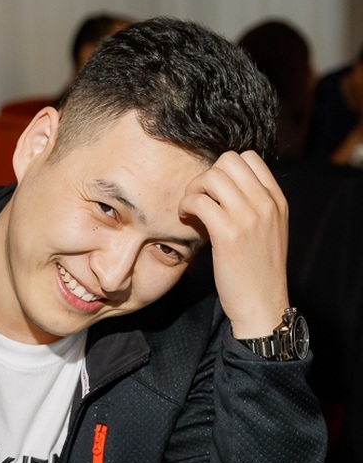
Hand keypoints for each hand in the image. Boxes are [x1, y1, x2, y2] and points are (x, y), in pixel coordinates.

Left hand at [177, 150, 288, 337]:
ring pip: (212, 176)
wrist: (262, 304)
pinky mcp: (228, 233)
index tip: (215, 191)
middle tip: (199, 198)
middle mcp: (266, 203)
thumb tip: (227, 187)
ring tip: (191, 209)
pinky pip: (199, 201)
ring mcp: (249, 216)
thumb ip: (256, 206)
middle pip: (228, 160)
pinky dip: (186, 205)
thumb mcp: (269, 231)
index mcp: (277, 200)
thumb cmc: (258, 272)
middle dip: (207, 176)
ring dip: (194, 189)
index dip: (225, 169)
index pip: (249, 158)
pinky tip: (185, 219)